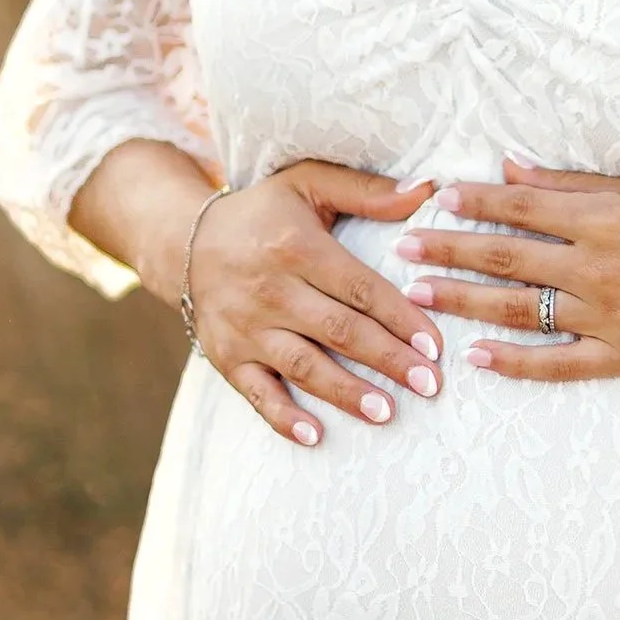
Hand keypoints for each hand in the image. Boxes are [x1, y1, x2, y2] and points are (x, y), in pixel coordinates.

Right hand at [186, 162, 445, 445]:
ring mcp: (246, 327)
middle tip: (429, 384)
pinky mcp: (227, 356)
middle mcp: (271, 290)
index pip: (359, 288)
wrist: (184, 242)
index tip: (435, 344)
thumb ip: (367, 190)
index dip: (400, 317)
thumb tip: (427, 189)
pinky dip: (283, 417)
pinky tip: (314, 436)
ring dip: (346, 392)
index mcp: (297, 248)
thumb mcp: (308, 184)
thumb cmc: (263, 214)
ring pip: (303, 366)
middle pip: (339, 331)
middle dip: (387, 359)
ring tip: (386, 412)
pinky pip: (256, 393)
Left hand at [395, 158, 619, 381]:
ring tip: (421, 293)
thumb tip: (513, 170)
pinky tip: (478, 358)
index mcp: (605, 219)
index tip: (434, 198)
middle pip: (506, 257)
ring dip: (465, 300)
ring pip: (519, 310)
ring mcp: (608, 317)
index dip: (474, 203)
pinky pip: (557, 365)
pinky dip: (515, 363)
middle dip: (449, 249)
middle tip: (403, 248)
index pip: (521, 208)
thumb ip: (576, 185)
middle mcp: (598, 267)